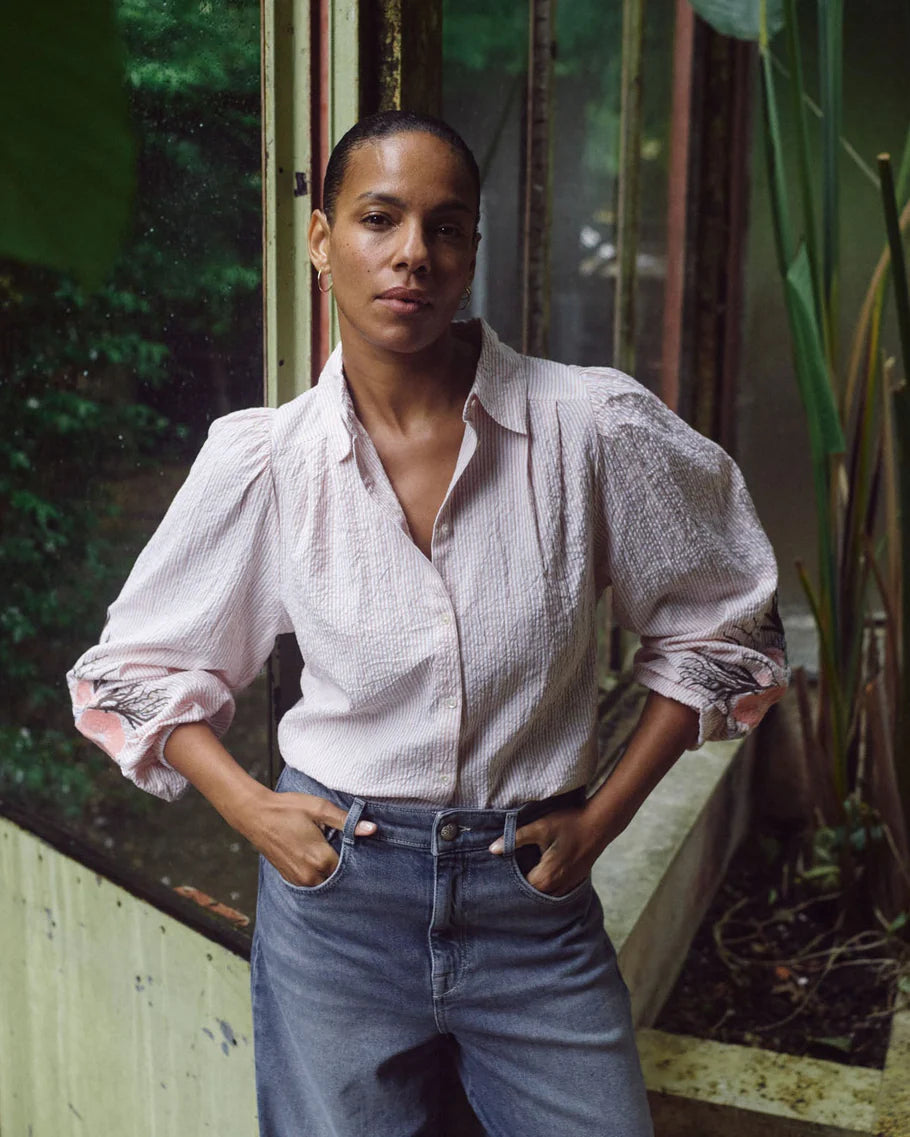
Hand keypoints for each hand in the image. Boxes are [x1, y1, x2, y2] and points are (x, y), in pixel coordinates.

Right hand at [239, 787, 376, 886]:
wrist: (254, 814)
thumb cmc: (287, 808)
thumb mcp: (319, 808)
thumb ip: (346, 821)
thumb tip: (371, 829)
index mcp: (320, 858)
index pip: (350, 867)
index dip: (357, 855)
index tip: (359, 846)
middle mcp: (310, 875)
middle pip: (338, 876)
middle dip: (345, 865)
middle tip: (345, 846)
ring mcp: (298, 879)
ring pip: (325, 881)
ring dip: (330, 869)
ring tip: (330, 849)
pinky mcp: (290, 878)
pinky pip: (312, 881)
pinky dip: (318, 872)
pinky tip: (317, 856)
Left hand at [488, 804, 609, 896]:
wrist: (600, 823)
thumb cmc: (569, 823)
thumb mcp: (539, 827)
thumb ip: (515, 839)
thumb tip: (492, 849)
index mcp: (546, 878)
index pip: (518, 888)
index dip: (507, 879)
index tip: (498, 870)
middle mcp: (557, 888)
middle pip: (531, 894)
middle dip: (519, 884)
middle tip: (508, 870)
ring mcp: (568, 886)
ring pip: (544, 894)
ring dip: (534, 885)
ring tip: (523, 870)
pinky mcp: (575, 881)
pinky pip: (556, 890)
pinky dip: (546, 884)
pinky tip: (541, 870)